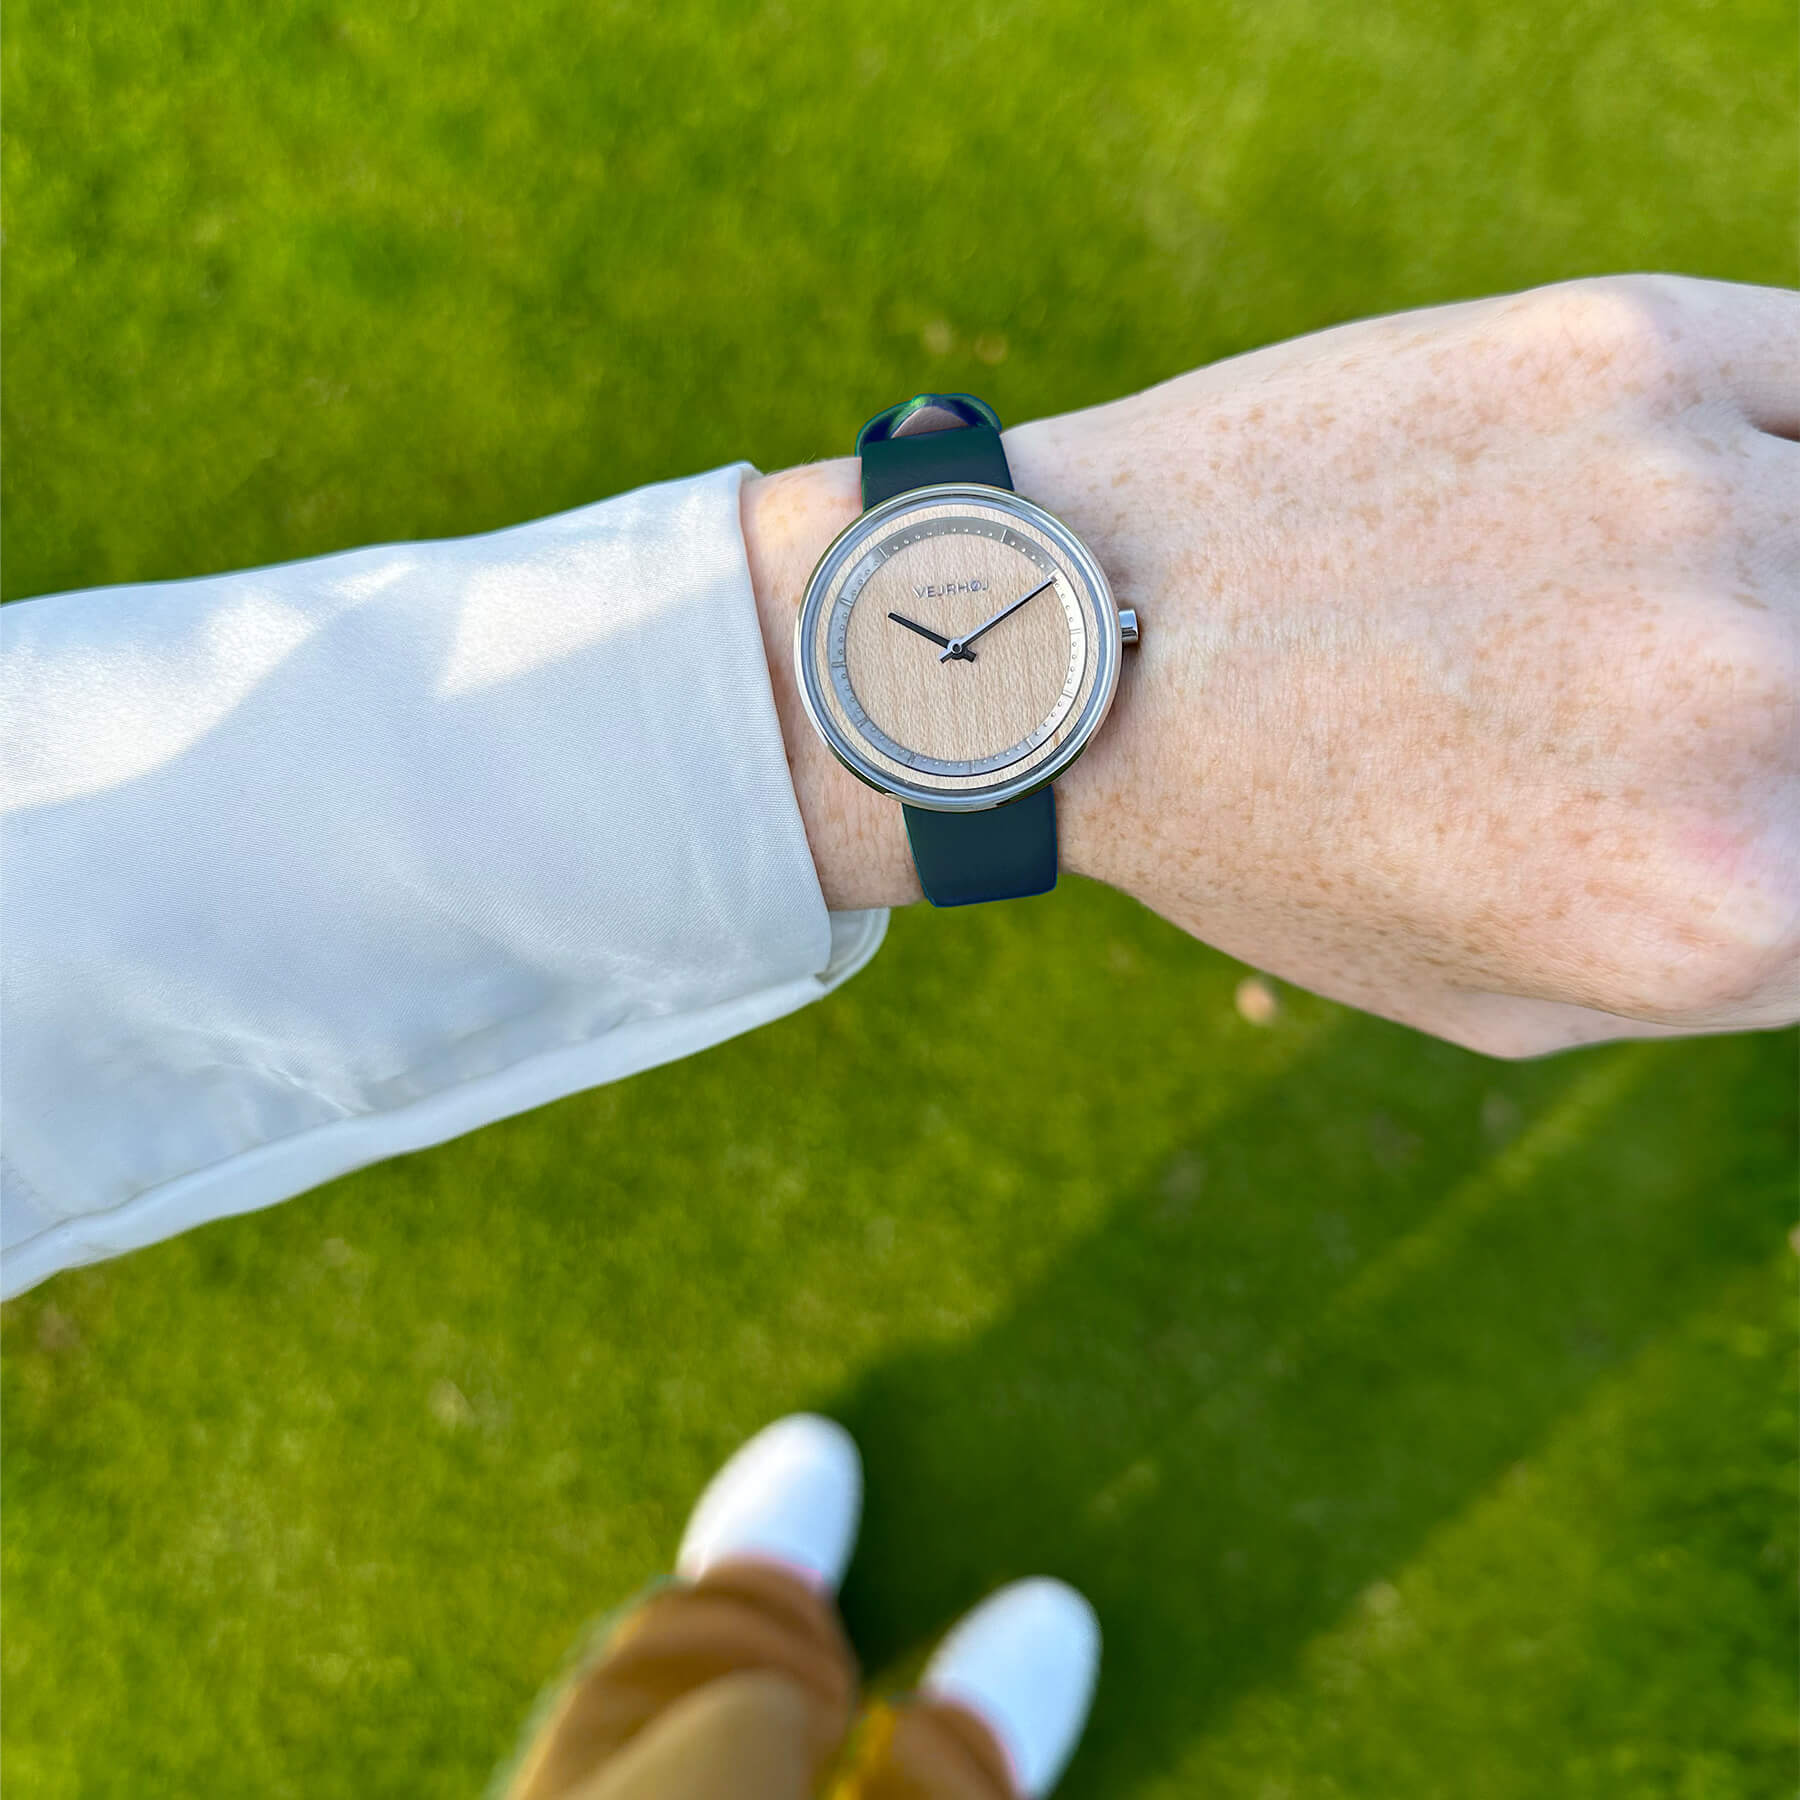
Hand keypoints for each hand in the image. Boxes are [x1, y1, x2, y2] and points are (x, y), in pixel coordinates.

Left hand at [746, 276, 1798, 1057]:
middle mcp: (1752, 705)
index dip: (1797, 824)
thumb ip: (1743, 957)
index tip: (1731, 788)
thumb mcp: (1505, 992)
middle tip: (1631, 695)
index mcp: (1723, 910)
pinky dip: (1773, 444)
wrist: (1076, 643)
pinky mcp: (1631, 348)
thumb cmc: (1270, 843)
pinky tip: (1652, 489)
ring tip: (1600, 608)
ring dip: (1769, 576)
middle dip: (1779, 720)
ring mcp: (1701, 504)